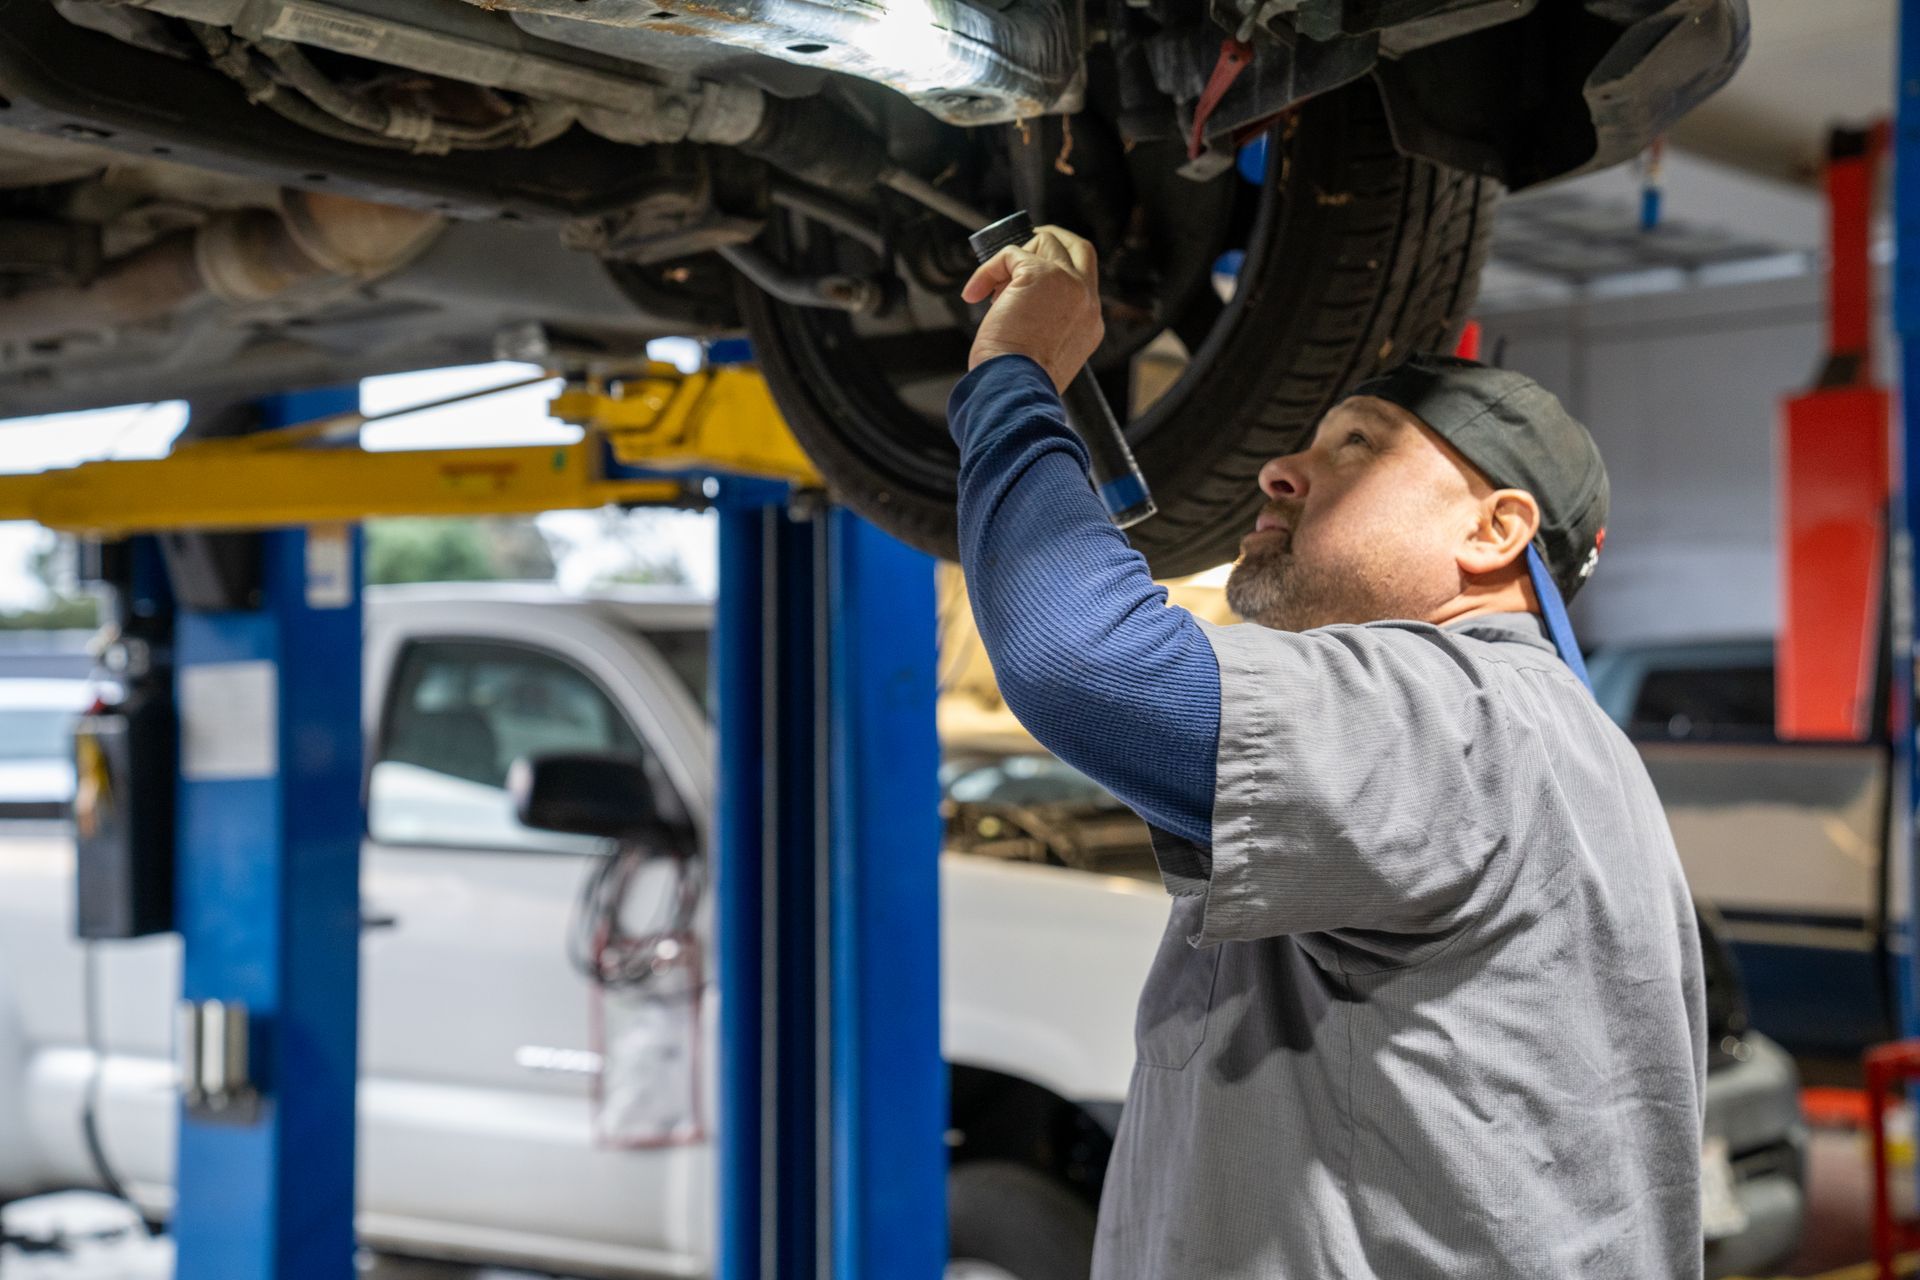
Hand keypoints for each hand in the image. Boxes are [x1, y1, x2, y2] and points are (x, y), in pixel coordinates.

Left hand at [961, 225, 1103, 391]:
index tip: (1025, 279)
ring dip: (1013, 259)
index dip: (1053, 273)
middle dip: (1048, 241)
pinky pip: (1010, 254)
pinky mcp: (1041, 274)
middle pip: (1079, 248)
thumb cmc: (1020, 380)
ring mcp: (1068, 283)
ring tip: (992, 290)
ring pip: (1045, 242)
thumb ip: (1043, 322)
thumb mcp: (1044, 352)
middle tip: (1020, 249)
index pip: (1082, 281)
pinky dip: (987, 270)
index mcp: (1090, 322)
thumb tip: (1011, 298)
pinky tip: (975, 293)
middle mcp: (1087, 299)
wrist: (1016, 387)